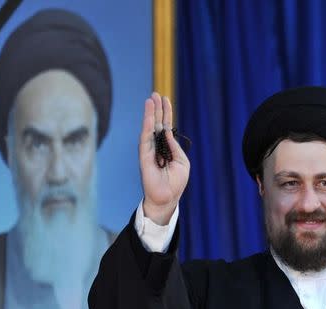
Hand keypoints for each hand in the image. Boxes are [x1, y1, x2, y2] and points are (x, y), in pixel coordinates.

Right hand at [139, 92, 189, 224]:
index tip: (165, 99)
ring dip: (150, 113)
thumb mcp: (181, 161)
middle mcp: (156, 147)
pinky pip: (145, 139)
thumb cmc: (176, 182)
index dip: (165, 113)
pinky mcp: (144, 156)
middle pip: (156, 123)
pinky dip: (147, 126)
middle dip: (156, 108)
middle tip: (155, 93)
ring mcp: (149, 150)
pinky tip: (149, 116)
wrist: (168, 198)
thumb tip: (167, 132)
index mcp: (166, 147)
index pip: (165, 126)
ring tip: (151, 99)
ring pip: (149, 128)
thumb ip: (174, 146)